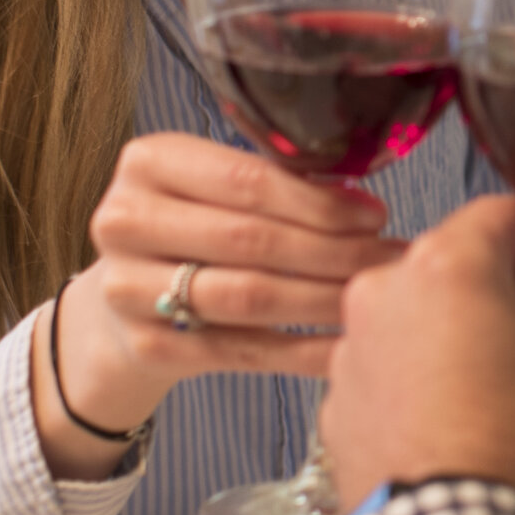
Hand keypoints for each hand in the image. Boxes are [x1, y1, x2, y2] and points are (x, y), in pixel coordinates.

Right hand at [42, 134, 400, 458]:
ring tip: (373, 298)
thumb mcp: (213, 186)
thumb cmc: (190, 227)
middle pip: (250, 239)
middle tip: (389, 260)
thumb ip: (275, 183)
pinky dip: (301, 352)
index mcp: (148, 162)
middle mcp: (125, 221)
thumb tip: (362, 203)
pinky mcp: (147, 346)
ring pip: (248, 296)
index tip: (374, 216)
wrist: (125, 294)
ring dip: (323, 298)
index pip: (246, 180)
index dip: (319, 202)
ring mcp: (127, 288)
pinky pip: (242, 351)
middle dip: (333, 251)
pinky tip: (345, 346)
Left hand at [321, 197, 514, 514]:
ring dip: (481, 337)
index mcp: (447, 265)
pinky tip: (474, 418)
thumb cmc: (510, 451)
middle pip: (467, 266)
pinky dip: (433, 375)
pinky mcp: (342, 398)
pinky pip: (397, 363)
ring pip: (431, 317)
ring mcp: (354, 346)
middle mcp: (386, 291)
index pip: (506, 215)